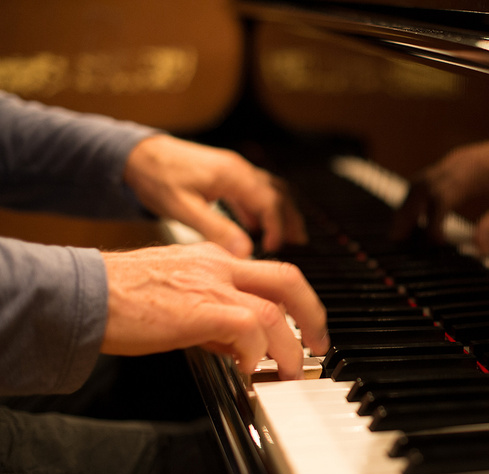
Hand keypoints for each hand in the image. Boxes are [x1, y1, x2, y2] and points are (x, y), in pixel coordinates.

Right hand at [101, 242, 328, 378]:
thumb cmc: (119, 298)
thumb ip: (212, 315)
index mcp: (213, 258)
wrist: (82, 294)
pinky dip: (257, 352)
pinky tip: (249, 369)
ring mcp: (211, 284)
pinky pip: (250, 327)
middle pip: (289, 278)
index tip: (297, 328)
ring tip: (290, 371)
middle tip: (319, 344)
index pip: (268, 274)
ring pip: (275, 310)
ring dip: (290, 346)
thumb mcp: (176, 297)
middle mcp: (219, 265)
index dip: (290, 303)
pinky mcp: (200, 308)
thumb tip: (240, 347)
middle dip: (313, 313)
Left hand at [124, 135, 306, 257]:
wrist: (136, 155)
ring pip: (271, 189)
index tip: (275, 248)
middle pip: (279, 193)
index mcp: (233, 175)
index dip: (277, 227)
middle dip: (291, 219)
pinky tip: (257, 224)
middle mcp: (238, 169)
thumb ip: (215, 228)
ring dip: (282, 211)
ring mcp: (233, 170)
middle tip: (298, 243)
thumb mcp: (182, 208)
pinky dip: (264, 207)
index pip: (270, 201)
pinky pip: (255, 189)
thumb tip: (244, 250)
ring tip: (288, 235)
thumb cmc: (155, 177)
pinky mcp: (225, 174)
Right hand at [392, 135, 488, 254]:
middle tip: (396, 241)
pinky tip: (412, 218)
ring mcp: (451, 162)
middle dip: (406, 214)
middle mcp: (456, 163)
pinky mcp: (450, 166)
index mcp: (473, 170)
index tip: (434, 245)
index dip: (432, 221)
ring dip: (406, 208)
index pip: (442, 195)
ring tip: (397, 235)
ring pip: (419, 183)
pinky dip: (414, 200)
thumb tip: (480, 248)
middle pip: (421, 187)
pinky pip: (425, 181)